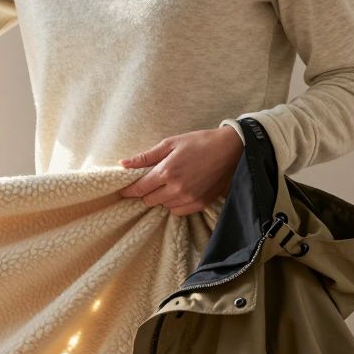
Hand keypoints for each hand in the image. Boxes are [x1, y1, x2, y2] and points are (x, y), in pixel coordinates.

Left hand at [118, 126, 243, 216]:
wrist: (230, 149)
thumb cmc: (198, 142)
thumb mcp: (170, 143)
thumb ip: (145, 157)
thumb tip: (123, 164)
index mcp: (167, 172)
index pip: (139, 189)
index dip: (129, 191)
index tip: (124, 191)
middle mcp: (177, 188)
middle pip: (149, 200)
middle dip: (146, 192)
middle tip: (151, 183)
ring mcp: (189, 198)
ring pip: (163, 206)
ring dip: (161, 197)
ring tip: (169, 184)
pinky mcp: (200, 203)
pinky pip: (178, 211)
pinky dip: (174, 204)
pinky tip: (179, 192)